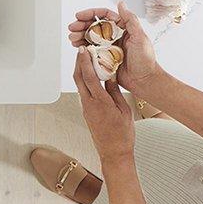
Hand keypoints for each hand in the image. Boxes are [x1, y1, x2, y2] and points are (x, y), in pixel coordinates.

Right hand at [68, 0, 158, 93]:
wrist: (144, 81)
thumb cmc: (146, 60)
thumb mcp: (140, 38)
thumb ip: (130, 20)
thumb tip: (121, 3)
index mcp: (122, 28)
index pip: (104, 15)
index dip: (90, 14)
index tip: (80, 16)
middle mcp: (113, 35)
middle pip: (94, 25)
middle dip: (81, 25)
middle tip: (72, 28)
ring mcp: (107, 46)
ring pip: (89, 37)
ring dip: (79, 35)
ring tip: (72, 38)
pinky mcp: (102, 57)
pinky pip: (90, 49)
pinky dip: (81, 47)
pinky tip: (76, 46)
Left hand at [73, 47, 134, 165]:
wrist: (114, 152)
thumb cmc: (123, 134)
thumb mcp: (124, 110)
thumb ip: (115, 92)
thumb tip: (110, 77)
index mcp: (100, 102)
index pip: (89, 77)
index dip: (85, 62)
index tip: (84, 51)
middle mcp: (89, 104)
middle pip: (78, 78)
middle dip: (79, 63)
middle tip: (83, 51)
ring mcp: (86, 108)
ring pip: (79, 85)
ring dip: (81, 71)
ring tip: (87, 60)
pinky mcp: (86, 112)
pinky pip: (83, 93)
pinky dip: (85, 82)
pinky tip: (91, 77)